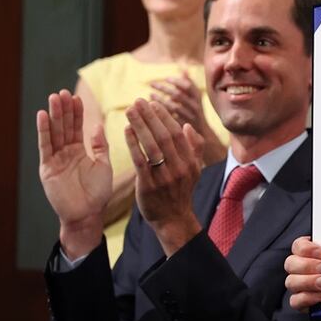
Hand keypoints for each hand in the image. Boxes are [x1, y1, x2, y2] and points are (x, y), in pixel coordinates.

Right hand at [37, 89, 111, 257]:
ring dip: (53, 115)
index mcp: (79, 151)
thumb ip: (100, 146)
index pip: (76, 127)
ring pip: (54, 133)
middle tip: (62, 92)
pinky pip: (45, 146)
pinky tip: (42, 116)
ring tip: (53, 98)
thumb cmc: (98, 193)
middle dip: (63, 110)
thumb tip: (97, 126)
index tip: (76, 97)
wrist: (88, 215)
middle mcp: (65, 153)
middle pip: (64, 127)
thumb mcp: (103, 165)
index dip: (76, 113)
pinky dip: (44, 131)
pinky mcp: (47, 168)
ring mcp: (55, 160)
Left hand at [124, 99, 204, 254]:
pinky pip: (140, 161)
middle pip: (163, 136)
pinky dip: (132, 144)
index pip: (177, 133)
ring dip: (139, 126)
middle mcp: (179, 168)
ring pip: (151, 146)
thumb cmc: (181, 191)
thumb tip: (186, 126)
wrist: (173, 219)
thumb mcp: (194, 170)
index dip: (165, 117)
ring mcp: (164, 177)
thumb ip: (194, 147)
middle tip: (138, 101)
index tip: (153, 103)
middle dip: (150, 117)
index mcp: (190, 162)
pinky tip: (126, 130)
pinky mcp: (149, 185)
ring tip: (130, 110)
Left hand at [150, 72, 206, 131]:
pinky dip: (160, 111)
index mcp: (198, 98)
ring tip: (150, 94)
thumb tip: (183, 69)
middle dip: (164, 88)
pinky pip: (170, 118)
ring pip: (174, 107)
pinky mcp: (183, 127)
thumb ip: (188, 84)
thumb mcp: (195, 97)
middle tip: (152, 84)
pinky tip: (152, 107)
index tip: (166, 78)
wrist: (202, 133)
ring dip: (160, 99)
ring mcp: (190, 118)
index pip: (188, 86)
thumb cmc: (195, 111)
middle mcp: (196, 107)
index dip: (177, 81)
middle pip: (179, 95)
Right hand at [284, 237, 320, 320]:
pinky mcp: (305, 304)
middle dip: (307, 265)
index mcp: (314, 255)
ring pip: (291, 281)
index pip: (298, 246)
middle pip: (290, 263)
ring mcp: (303, 287)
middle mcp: (305, 270)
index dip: (306, 248)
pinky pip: (295, 301)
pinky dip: (307, 298)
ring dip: (307, 281)